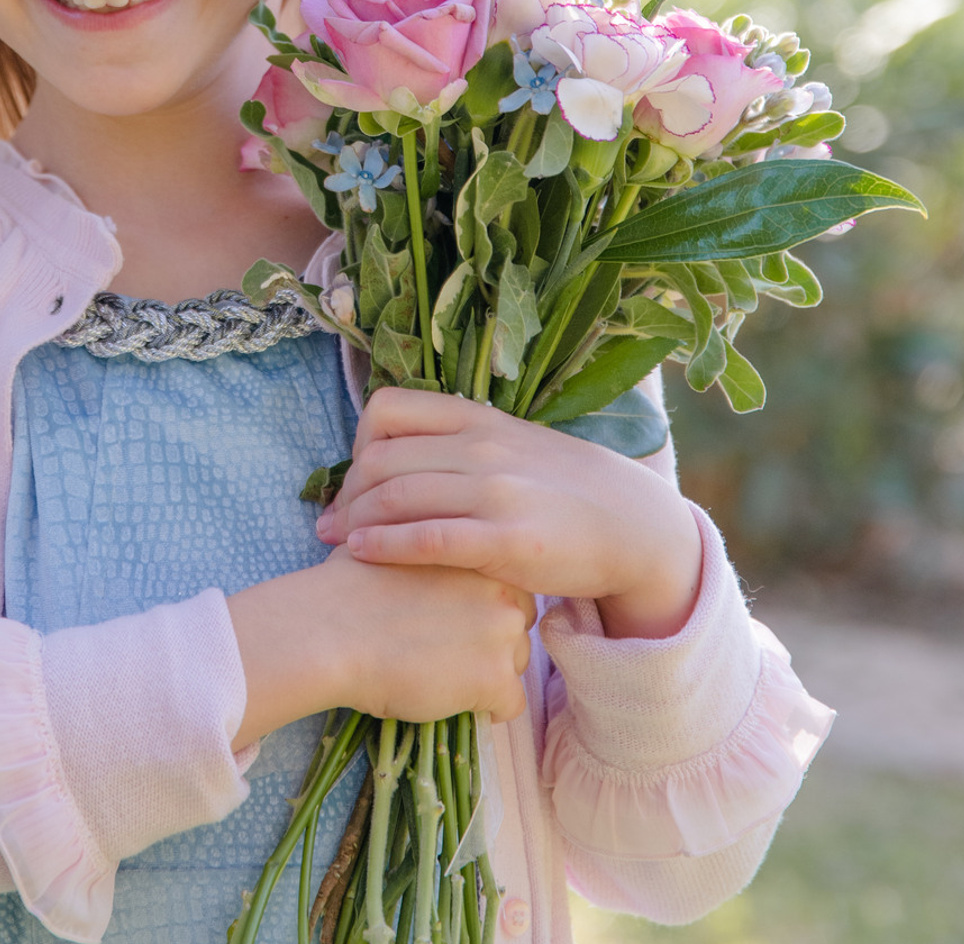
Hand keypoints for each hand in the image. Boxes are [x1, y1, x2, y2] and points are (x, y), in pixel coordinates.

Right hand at [226, 548, 533, 748]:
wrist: (331, 628)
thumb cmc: (350, 586)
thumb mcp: (398, 545)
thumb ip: (430, 552)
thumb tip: (433, 566)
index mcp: (478, 555)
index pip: (505, 589)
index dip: (477, 608)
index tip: (447, 619)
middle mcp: (502, 590)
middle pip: (515, 627)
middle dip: (488, 640)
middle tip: (441, 646)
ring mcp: (502, 635)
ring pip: (514, 665)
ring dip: (485, 673)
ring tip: (438, 671)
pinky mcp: (494, 678)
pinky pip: (509, 705)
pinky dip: (483, 708)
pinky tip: (446, 695)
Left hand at [314, 388, 702, 640]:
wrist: (633, 524)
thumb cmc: (562, 487)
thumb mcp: (509, 442)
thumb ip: (458, 440)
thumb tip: (399, 449)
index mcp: (477, 417)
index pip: (386, 410)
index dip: (356, 445)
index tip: (352, 478)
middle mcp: (481, 447)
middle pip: (381, 458)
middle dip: (346, 491)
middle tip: (331, 519)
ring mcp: (495, 492)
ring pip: (396, 495)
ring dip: (354, 519)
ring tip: (335, 539)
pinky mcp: (508, 541)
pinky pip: (429, 537)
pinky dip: (385, 543)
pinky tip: (363, 553)